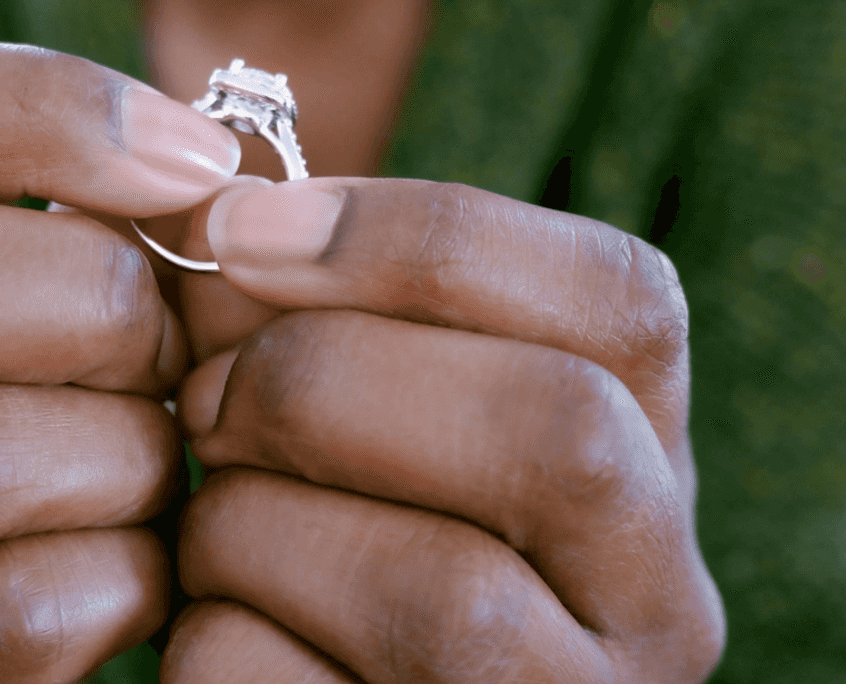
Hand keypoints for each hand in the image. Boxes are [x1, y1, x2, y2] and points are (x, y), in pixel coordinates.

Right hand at [0, 43, 241, 681]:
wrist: (20, 609)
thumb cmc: (73, 419)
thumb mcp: (77, 296)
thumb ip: (120, 221)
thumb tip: (198, 180)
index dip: (35, 113)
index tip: (193, 162)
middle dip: (84, 297)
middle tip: (165, 353)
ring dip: (123, 453)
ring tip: (155, 466)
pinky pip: (23, 606)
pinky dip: (128, 577)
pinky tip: (137, 562)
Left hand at [163, 178, 725, 681]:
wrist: (332, 683)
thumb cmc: (339, 530)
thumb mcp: (365, 412)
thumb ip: (317, 312)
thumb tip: (220, 222)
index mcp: (648, 469)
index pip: (622, 304)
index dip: (420, 239)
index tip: (243, 227)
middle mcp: (654, 604)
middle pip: (559, 435)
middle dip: (325, 383)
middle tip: (205, 397)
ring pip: (440, 592)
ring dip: (250, 525)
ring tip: (205, 524)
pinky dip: (214, 639)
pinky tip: (212, 622)